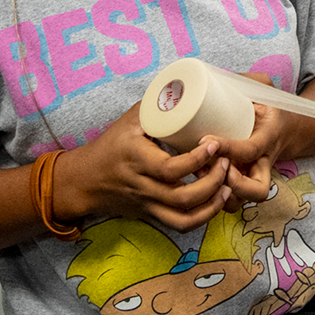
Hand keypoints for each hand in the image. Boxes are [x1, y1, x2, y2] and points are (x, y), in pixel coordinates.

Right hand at [54, 102, 230, 232]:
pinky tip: (217, 201)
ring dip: (212, 206)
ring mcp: (149, 205)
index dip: (196, 159)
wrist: (86, 180)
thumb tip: (185, 88)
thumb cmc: (110, 146)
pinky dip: (202, 219)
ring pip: (184, 219)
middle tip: (226, 162)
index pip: (170, 169)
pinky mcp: (153, 215)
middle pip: (182, 197)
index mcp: (137, 161)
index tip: (214, 144)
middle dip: (212, 183)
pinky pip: (180, 226)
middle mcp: (144, 187)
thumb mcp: (129, 121)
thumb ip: (157, 108)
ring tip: (228, 186)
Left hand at [211, 73, 284, 210]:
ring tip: (199, 176)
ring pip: (242, 203)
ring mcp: (253, 178)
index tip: (205, 139)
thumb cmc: (268, 107)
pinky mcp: (241, 185)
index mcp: (269, 138)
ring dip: (220, 196)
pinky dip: (212, 199)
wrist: (287, 129)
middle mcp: (264, 163)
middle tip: (211, 168)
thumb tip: (210, 75)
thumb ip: (244, 79)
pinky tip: (195, 181)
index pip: (251, 150)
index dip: (228, 149)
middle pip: (257, 190)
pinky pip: (229, 202)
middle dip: (233, 185)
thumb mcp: (263, 88)